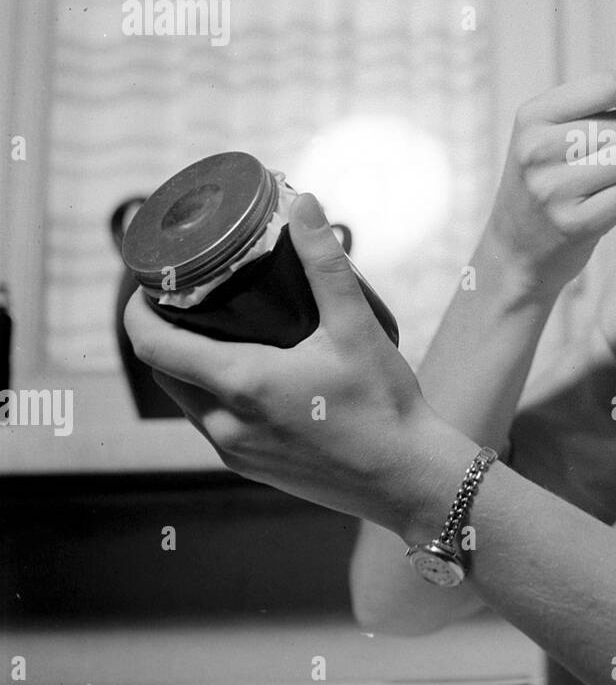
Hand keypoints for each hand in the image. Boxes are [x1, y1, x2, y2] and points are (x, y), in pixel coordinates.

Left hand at [124, 193, 466, 538]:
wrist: (408, 478)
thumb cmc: (385, 405)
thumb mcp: (356, 327)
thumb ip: (325, 264)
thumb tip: (304, 206)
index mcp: (242, 385)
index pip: (153, 346)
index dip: (137, 311)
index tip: (149, 283)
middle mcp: (226, 425)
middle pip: (166, 372)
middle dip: (165, 333)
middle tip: (190, 297)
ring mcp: (236, 452)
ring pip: (188, 400)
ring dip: (191, 366)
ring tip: (220, 330)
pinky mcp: (252, 468)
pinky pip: (213, 424)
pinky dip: (215, 394)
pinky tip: (250, 375)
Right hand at [483, 69, 615, 296]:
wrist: (514, 249)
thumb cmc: (545, 181)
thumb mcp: (546, 133)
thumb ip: (590, 106)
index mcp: (532, 116)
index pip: (608, 84)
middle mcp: (538, 149)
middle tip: (602, 160)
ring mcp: (554, 188)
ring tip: (601, 182)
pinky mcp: (575, 223)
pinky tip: (603, 204)